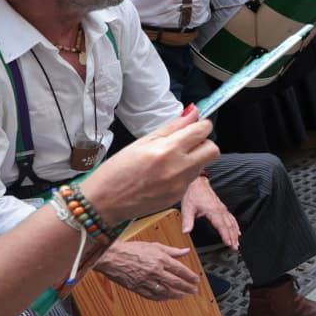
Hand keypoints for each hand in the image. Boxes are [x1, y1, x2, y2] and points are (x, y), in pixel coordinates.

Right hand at [82, 109, 217, 223]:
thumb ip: (171, 127)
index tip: (193, 126)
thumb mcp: (142, 142)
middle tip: (186, 143)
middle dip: (203, 143)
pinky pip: (191, 179)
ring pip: (203, 164)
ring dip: (194, 158)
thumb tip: (192, 113)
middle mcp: (179, 168)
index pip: (202, 131)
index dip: (200, 126)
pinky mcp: (178, 197)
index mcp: (168, 150)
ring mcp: (180, 185)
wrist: (104, 202)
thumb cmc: (117, 170)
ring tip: (170, 160)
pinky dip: (184, 173)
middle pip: (212, 150)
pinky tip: (164, 174)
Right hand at [94, 241, 198, 300]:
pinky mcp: (137, 288)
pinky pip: (152, 295)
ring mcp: (146, 281)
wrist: (111, 257)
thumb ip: (172, 250)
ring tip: (183, 296)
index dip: (190, 277)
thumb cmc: (131, 249)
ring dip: (176, 295)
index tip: (196, 280)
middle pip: (175, 282)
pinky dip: (162, 298)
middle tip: (194, 290)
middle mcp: (155, 271)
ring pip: (165, 291)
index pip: (180, 270)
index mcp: (160, 259)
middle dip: (187, 287)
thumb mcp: (154, 245)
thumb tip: (186, 251)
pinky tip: (167, 298)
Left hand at [180, 176, 239, 250]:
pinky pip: (232, 218)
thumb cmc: (194, 194)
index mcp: (213, 211)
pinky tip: (237, 231)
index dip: (225, 235)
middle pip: (229, 226)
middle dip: (233, 237)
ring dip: (235, 233)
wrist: (198, 183)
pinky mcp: (222, 208)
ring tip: (237, 242)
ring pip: (232, 222)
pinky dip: (235, 226)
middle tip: (235, 247)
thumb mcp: (187, 207)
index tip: (229, 243)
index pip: (221, 225)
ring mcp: (222, 209)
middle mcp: (220, 210)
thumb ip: (187, 221)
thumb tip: (186, 231)